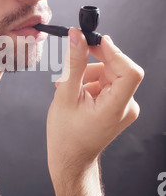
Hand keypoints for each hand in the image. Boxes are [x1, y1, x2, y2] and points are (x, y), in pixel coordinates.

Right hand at [47, 27, 143, 181]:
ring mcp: (125, 108)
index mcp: (116, 108)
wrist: (71, 159)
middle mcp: (127, 108)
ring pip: (112, 75)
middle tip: (74, 59)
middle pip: (120, 70)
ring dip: (90, 72)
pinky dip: (93, 81)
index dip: (114, 53)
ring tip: (70, 84)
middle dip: (96, 62)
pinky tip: (77, 90)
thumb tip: (77, 36)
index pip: (130, 72)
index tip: (95, 42)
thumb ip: (74, 63)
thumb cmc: (66, 135)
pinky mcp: (119, 107)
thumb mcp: (65, 95)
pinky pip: (109, 84)